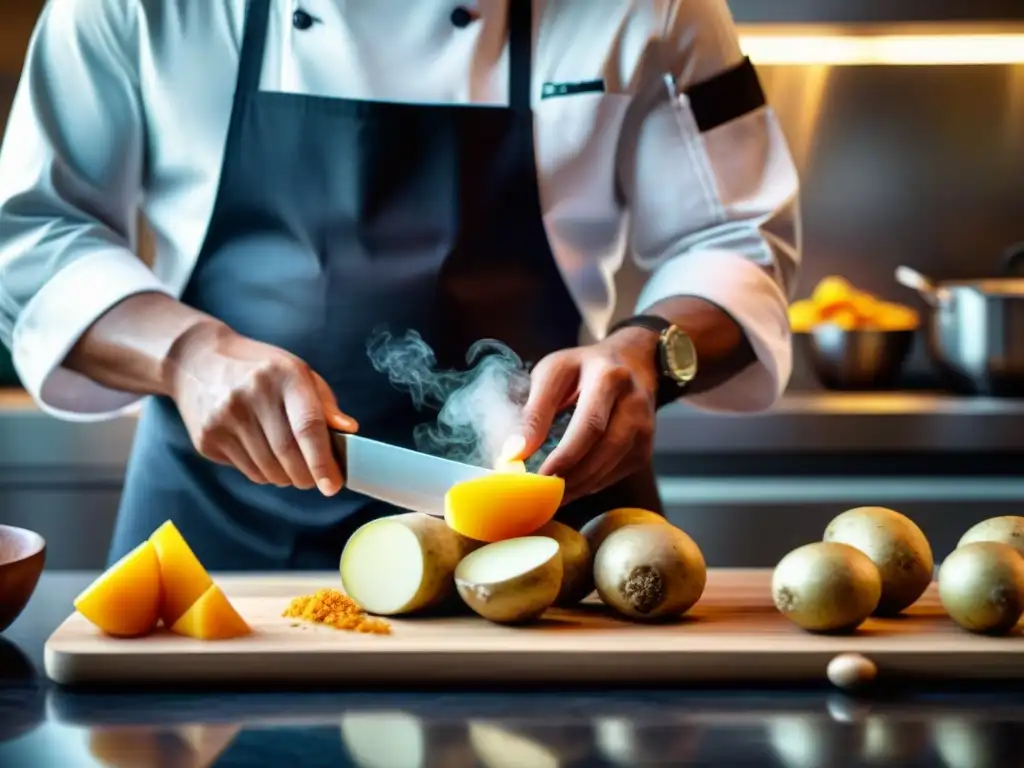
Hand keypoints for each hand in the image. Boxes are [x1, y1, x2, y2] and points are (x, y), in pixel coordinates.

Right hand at [166, 322, 357, 494]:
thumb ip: (324, 404)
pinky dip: (265, 473)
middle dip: (308, 476)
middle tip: (317, 480)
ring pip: (267, 469)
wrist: (196, 361)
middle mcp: (251, 395)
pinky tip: (265, 456)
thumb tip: (348, 431)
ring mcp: (224, 417)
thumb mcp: (297, 372)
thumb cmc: (260, 369)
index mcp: (283, 375)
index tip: (333, 485)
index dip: (322, 461)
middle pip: (288, 454)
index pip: (307, 426)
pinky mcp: (207, 437)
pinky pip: (247, 471)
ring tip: (292, 467)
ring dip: (287, 477)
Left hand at [516, 328, 658, 503]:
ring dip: (578, 485)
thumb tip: (515, 452)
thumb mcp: (553, 372)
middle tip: (540, 492)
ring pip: (610, 465)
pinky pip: (616, 473)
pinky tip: (569, 486)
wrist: (633, 362)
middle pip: (604, 447)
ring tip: (549, 495)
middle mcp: (633, 400)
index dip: (565, 454)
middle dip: (570, 474)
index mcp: (608, 376)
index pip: (589, 423)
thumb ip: (535, 410)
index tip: (537, 475)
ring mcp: (644, 425)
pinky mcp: (646, 446)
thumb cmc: (582, 368)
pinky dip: (590, 484)